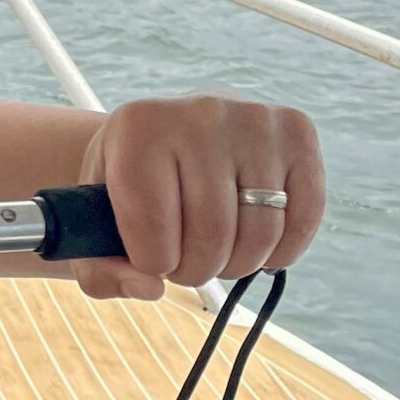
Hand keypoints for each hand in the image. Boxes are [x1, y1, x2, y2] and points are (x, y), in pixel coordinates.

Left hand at [73, 94, 323, 301]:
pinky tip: (254, 243)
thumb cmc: (131, 184)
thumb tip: (151, 286)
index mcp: (138, 126)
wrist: (171, 131)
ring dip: (236, 264)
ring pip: (259, 234)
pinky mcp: (297, 132)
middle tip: (185, 260)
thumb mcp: (95, 219)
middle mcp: (201, 112)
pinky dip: (280, 251)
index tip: (151, 257)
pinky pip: (303, 219)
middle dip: (195, 269)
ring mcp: (255, 119)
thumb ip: (101, 268)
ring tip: (216, 251)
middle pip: (211, 234)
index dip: (152, 261)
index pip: (150, 224)